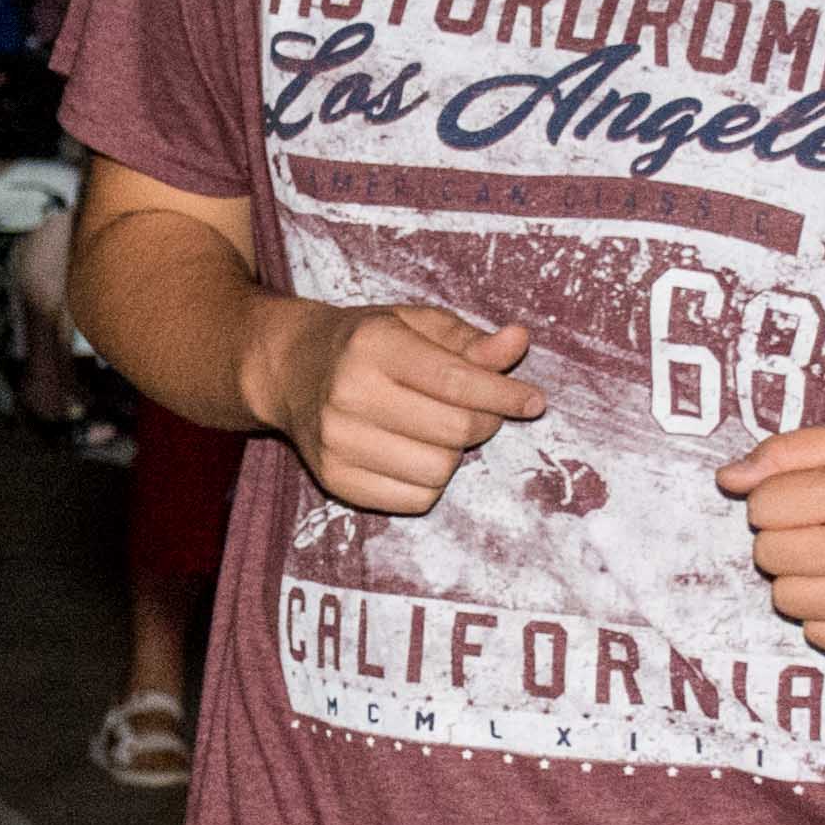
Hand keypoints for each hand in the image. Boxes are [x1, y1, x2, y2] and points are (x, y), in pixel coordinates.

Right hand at [233, 298, 547, 515]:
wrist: (291, 369)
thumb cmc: (367, 343)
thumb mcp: (416, 325)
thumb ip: (469, 340)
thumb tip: (518, 343)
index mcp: (373, 344)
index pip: (455, 381)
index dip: (504, 395)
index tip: (534, 402)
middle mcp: (349, 393)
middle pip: (454, 431)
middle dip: (481, 422)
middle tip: (476, 410)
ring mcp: (337, 441)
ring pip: (438, 471)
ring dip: (452, 454)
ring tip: (434, 430)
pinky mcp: (334, 478)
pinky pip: (415, 500)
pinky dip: (428, 482)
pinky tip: (412, 452)